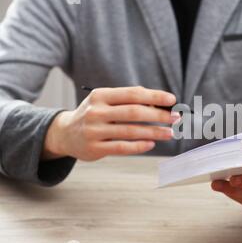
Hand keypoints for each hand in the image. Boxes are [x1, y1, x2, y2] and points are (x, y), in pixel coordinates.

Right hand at [42, 86, 178, 160]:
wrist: (65, 134)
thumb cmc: (94, 115)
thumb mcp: (106, 102)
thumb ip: (129, 100)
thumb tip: (159, 104)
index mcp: (101, 95)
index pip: (132, 94)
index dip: (154, 96)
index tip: (172, 100)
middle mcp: (96, 111)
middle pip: (134, 112)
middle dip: (158, 115)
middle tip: (175, 118)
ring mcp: (94, 131)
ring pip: (130, 131)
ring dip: (153, 132)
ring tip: (169, 133)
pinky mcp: (94, 148)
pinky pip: (122, 147)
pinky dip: (139, 146)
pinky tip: (152, 144)